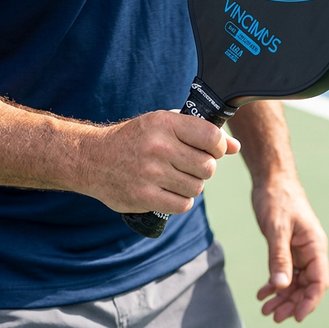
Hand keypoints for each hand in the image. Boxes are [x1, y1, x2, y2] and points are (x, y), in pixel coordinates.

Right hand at [84, 111, 240, 215]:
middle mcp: (158, 146)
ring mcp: (151, 173)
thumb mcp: (163, 124)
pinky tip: (169, 190)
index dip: (219, 146)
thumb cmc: (135, 139)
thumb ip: (199, 132)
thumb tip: (235, 147)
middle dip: (204, 167)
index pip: (211, 136)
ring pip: (197, 187)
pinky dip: (181, 200)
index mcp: (164, 123)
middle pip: (208, 166)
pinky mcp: (145, 197)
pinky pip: (183, 204)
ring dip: (192, 185)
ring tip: (176, 177)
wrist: (93, 159)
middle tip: (189, 164)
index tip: (212, 149)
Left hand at [252, 175, 328, 322]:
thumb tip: (282, 286)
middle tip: (273, 316)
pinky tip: (262, 293)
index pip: (319, 281)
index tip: (295, 316)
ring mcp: (299, 250)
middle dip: (291, 303)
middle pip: (306, 285)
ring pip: (294, 281)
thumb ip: (280, 257)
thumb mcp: (277, 228)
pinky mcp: (287, 247)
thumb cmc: (278, 199)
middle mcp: (311, 250)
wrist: (271, 179)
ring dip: (282, 296)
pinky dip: (274, 283)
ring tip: (266, 310)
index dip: (309, 301)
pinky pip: (284, 271)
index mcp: (315, 246)